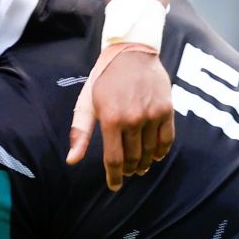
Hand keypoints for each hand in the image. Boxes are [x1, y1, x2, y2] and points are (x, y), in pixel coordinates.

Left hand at [65, 42, 173, 189]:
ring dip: (145, 163)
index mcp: (111, 119)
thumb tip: (72, 160)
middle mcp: (133, 119)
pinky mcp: (167, 109)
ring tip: (140, 167)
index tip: (114, 186)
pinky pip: (167, 139)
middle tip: (127, 173)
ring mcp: (152, 114)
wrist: (130, 52)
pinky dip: (162, 151)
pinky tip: (156, 156)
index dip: (114, 177)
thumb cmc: (103, 78)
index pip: (114, 159)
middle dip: (129, 170)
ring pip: (150, 151)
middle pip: (133, 158)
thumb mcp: (86, 103)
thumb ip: (80, 133)